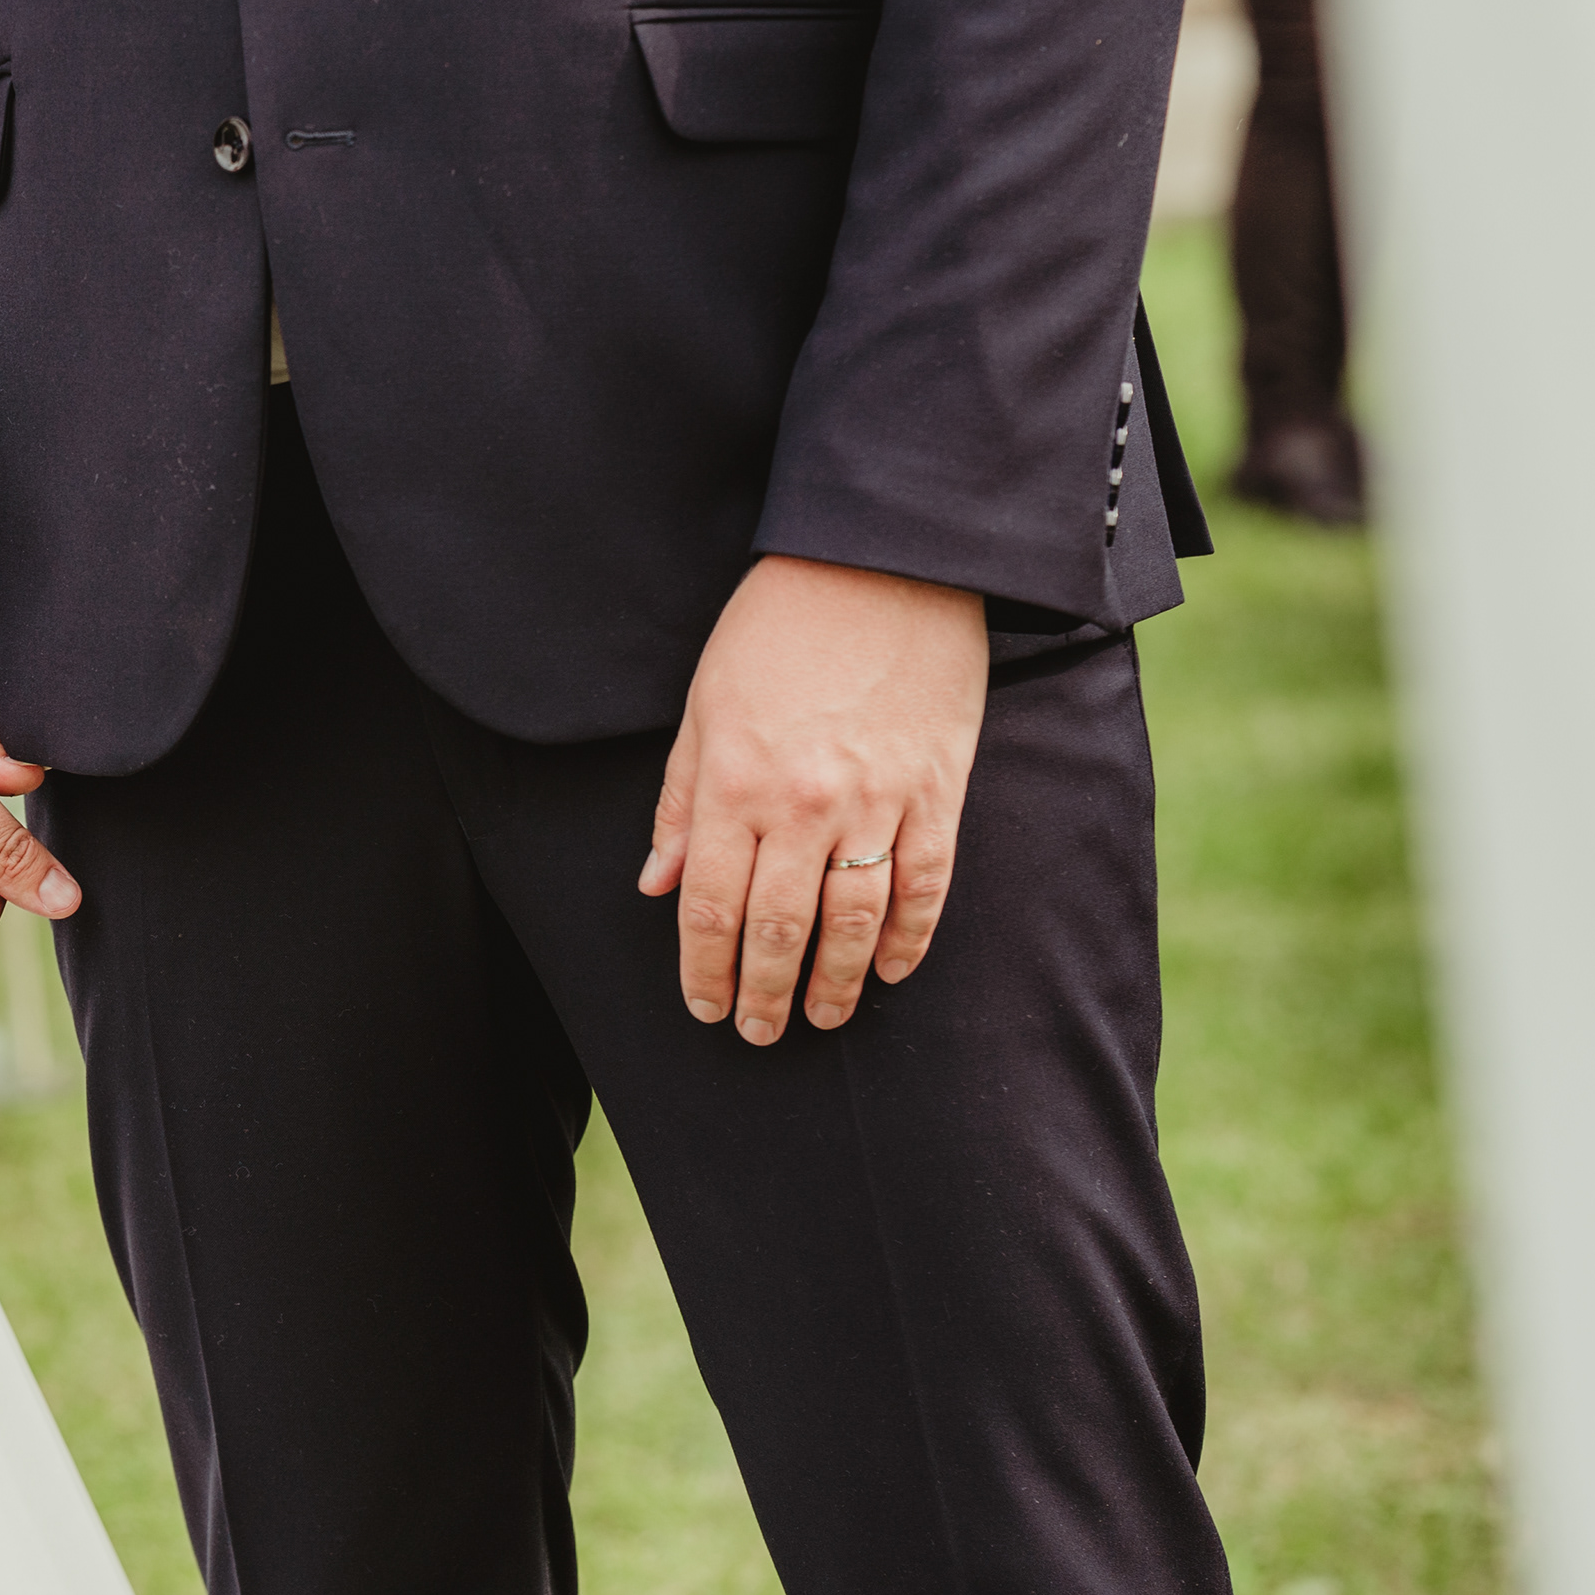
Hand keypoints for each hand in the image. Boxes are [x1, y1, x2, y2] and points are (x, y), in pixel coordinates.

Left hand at [636, 554, 985, 1043]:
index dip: (705, 970)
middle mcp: (802, 806)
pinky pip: (925, 886)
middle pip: (779, 929)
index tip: (705, 1008)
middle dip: (765, 992)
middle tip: (759, 1032)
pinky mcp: (937, 791)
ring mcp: (877, 803)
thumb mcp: (703, 706)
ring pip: (856, 922)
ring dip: (837, 982)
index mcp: (734, 785)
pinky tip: (895, 971)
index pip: (711, 907)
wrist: (881, 561)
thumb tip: (656, 884)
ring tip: (822, 1016)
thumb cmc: (776, 626)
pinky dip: (911, 938)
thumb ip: (680, 803)